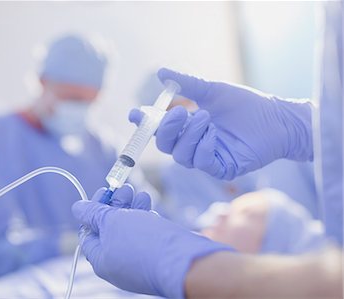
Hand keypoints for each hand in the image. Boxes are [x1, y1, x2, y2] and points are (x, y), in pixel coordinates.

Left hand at [72, 185, 232, 297]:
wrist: (184, 261)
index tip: (103, 192)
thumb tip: (77, 207)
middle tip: (123, 187)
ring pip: (129, 230)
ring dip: (131, 208)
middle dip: (115, 205)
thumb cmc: (144, 242)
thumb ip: (93, 213)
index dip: (92, 210)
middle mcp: (118, 263)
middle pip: (110, 229)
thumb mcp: (112, 222)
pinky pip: (145, 235)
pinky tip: (149, 206)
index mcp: (102, 260)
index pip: (88, 233)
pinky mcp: (156, 256)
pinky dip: (145, 218)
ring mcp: (138, 261)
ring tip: (139, 192)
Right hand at [130, 68, 312, 179]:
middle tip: (180, 112)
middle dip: (168, 129)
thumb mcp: (212, 91)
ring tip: (206, 118)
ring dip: (189, 136)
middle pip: (165, 145)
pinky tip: (215, 134)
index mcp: (187, 125)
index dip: (145, 122)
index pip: (159, 127)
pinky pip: (201, 163)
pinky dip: (204, 147)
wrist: (275, 118)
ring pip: (180, 156)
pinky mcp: (220, 168)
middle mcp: (192, 143)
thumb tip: (161, 72)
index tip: (136, 113)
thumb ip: (187, 84)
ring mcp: (205, 157)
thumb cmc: (246, 105)